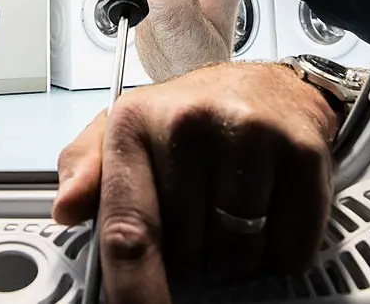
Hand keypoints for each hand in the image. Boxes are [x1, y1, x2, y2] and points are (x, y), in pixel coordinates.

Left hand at [53, 62, 338, 301]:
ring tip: (234, 207)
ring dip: (237, 255)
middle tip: (200, 212)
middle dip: (191, 253)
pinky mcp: (303, 152)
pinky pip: (290, 247)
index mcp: (133, 124)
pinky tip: (272, 208)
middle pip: (187, 254)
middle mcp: (189, 124)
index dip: (134, 289)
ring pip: (239, 256)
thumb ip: (86, 170)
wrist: (269, 85)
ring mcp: (250, 135)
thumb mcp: (125, 131)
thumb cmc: (189, 117)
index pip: (127, 228)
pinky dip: (283, 250)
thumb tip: (66, 208)